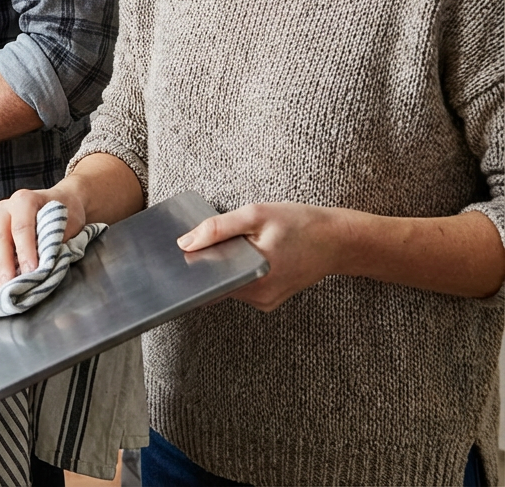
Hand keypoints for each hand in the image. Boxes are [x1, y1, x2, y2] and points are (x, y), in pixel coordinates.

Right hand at [0, 188, 85, 287]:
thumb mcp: (67, 227)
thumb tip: (43, 271)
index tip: (31, 272)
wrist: (62, 205)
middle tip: (9, 286)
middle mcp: (4, 208)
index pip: (21, 227)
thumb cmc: (65, 218)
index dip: (25, 251)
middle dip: (3, 265)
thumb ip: (53, 245)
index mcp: (24, 201)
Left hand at [177, 202, 341, 310]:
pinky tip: (243, 254)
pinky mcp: (269, 300)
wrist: (339, 241)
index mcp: (254, 276)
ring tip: (229, 244)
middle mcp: (258, 296)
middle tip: (201, 242)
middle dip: (206, 264)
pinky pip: (241, 287)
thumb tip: (185, 243)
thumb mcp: (256, 215)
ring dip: (222, 267)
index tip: (176, 258)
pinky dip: (236, 272)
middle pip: (215, 284)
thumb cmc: (301, 224)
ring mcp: (264, 301)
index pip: (206, 282)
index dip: (189, 269)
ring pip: (227, 286)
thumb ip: (218, 228)